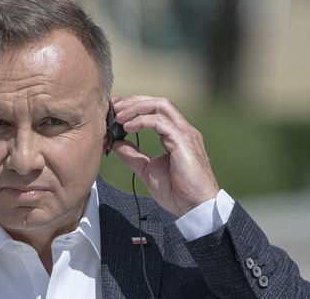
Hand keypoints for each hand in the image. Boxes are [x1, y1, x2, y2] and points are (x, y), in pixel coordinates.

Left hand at [112, 95, 218, 216]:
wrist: (194, 208)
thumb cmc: (177, 192)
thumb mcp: (147, 170)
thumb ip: (133, 155)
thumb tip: (116, 143)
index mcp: (176, 135)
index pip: (156, 110)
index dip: (136, 106)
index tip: (116, 110)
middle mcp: (182, 130)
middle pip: (158, 102)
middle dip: (134, 102)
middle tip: (114, 108)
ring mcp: (184, 133)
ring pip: (161, 105)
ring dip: (137, 108)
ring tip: (119, 117)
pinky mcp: (183, 140)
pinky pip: (160, 121)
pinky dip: (142, 121)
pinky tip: (129, 128)